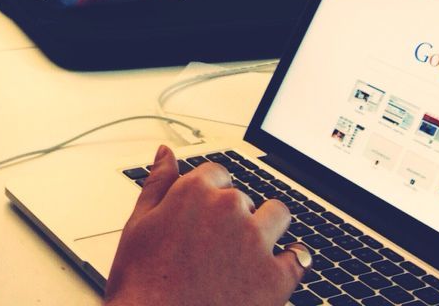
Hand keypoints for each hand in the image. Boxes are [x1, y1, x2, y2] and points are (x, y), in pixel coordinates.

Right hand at [104, 145, 309, 305]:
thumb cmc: (142, 286)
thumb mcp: (138, 226)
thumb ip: (158, 183)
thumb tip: (166, 152)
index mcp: (196, 191)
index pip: (217, 174)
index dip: (209, 197)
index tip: (202, 219)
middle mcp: (230, 208)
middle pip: (244, 199)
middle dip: (233, 218)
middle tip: (213, 251)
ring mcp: (256, 242)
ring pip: (278, 214)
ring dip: (267, 228)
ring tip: (248, 254)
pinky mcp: (277, 277)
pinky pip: (300, 257)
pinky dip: (291, 263)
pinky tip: (275, 272)